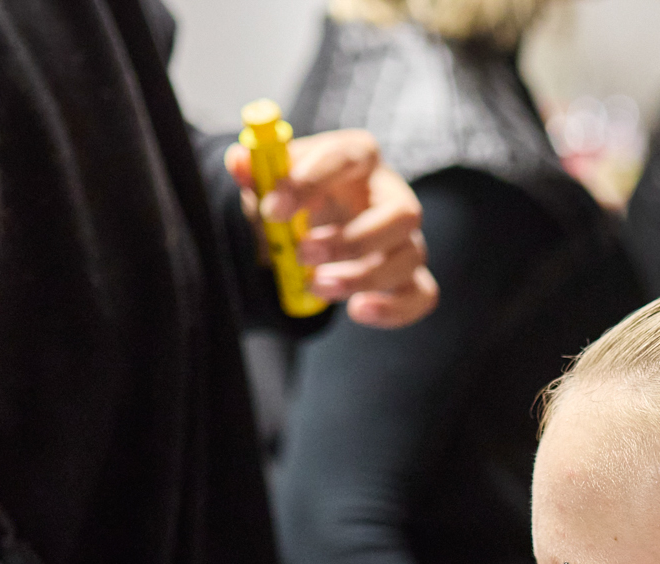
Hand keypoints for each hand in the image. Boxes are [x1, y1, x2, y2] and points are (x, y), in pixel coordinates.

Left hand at [222, 128, 437, 326]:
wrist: (307, 229)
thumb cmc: (295, 200)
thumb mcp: (270, 185)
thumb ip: (256, 175)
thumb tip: (238, 161)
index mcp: (358, 157)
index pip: (350, 157)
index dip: (311, 181)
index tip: (273, 208)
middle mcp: (391, 194)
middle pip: (403, 212)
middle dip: (351, 238)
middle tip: (303, 253)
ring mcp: (405, 238)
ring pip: (410, 257)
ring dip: (362, 277)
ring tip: (315, 285)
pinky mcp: (409, 276)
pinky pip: (422, 295)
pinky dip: (394, 309)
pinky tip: (356, 310)